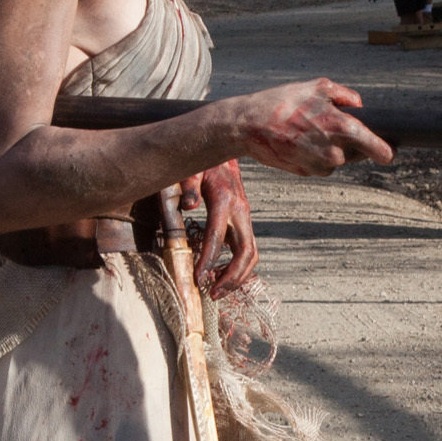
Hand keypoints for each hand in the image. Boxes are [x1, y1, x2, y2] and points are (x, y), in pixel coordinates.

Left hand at [193, 160, 258, 293]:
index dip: (209, 260)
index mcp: (226, 201)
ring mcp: (245, 217)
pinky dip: (239, 267)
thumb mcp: (191, 170)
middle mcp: (241, 211)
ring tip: (218, 290)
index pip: (218, 237)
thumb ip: (189, 186)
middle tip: (214, 294)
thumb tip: (189, 206)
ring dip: (238, 276)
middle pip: (247, 252)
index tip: (199, 279)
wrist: (227, 146)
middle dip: (232, 278)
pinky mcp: (244, 220)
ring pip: (252, 254)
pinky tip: (222, 275)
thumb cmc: (203, 161)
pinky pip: (247, 249)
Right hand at [230, 79, 390, 177]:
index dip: (386, 150)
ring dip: (330, 148)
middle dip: (348, 141)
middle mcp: (335, 152)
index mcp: (342, 128)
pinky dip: (314, 154)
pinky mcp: (306, 173)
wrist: (248, 126)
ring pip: (337, 159)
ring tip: (306, 130)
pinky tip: (298, 141)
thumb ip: (345, 95)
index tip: (390, 151)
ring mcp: (320, 165)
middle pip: (356, 152)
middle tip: (326, 125)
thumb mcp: (316, 87)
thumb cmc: (282, 102)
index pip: (378, 148)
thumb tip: (359, 105)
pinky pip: (320, 164)